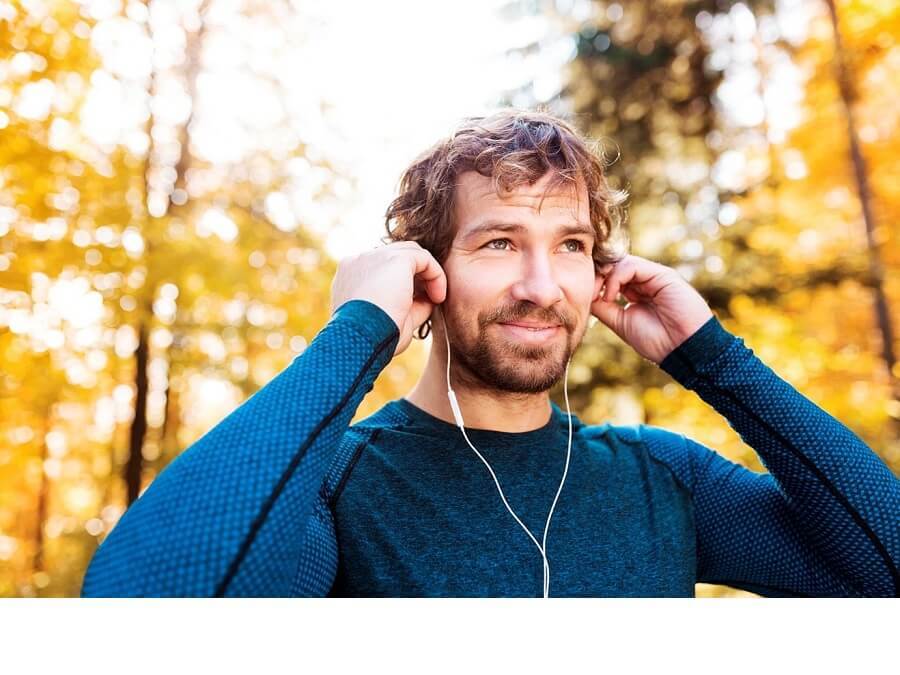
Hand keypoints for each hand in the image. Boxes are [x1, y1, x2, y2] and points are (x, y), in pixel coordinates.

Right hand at [330, 241, 446, 356]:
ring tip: (436, 298)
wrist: (360, 340)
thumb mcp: (391, 321)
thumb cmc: (372, 339)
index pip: (379, 270)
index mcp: (350, 277)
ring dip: (427, 273)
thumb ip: (410, 306)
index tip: (413, 306)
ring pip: (409, 253)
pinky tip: (438, 297)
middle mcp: (358, 262)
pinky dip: (435, 274)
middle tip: (429, 299)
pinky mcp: (394, 259)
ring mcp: (374, 257)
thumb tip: (430, 299)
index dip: (401, 284)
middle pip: (394, 257)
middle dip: (414, 275)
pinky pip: (423, 258)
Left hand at [591, 254, 713, 364]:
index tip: (582, 296)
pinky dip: (616, 278)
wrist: (684, 349)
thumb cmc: (656, 340)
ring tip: (601, 297)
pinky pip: (631, 266)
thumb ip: (603, 308)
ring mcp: (654, 277)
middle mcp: (645, 282)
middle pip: (614, 266)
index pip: (610, 277)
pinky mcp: (662, 274)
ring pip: (620, 263)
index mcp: (636, 293)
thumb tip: (584, 296)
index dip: (595, 282)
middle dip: (596, 276)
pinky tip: (611, 295)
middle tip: (586, 291)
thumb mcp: (621, 323)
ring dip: (604, 278)